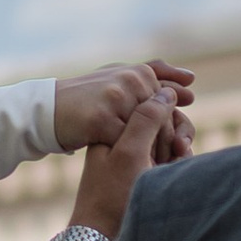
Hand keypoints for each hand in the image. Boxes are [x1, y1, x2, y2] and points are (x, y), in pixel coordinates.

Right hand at [54, 61, 195, 154]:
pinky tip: (127, 168)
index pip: (171, 103)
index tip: (176, 146)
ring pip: (148, 133)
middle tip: (165, 163)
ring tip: (148, 168)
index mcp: (140, 72)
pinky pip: (126, 145)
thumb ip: (156, 73)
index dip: (175, 127)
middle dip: (166, 143)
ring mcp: (117, 99)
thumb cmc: (89, 97)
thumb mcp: (120, 77)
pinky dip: (129, 159)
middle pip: (163, 119)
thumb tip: (192, 80)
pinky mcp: (102, 120)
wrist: (48, 110)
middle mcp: (131, 80)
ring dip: (151, 154)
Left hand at [69, 81, 195, 240]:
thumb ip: (146, 119)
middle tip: (177, 156)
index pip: (153, 103)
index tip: (173, 145)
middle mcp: (126, 135)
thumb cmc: (111, 194)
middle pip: (165, 119)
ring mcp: (136, 152)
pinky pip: (168, 157)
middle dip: (178, 136)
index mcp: (116, 124)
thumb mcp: (129, 152)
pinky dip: (176, 164)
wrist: (99, 235)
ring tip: (173, 168)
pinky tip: (172, 175)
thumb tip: (166, 90)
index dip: (170, 121)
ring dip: (180, 151)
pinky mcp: (144, 169)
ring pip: (170, 138)